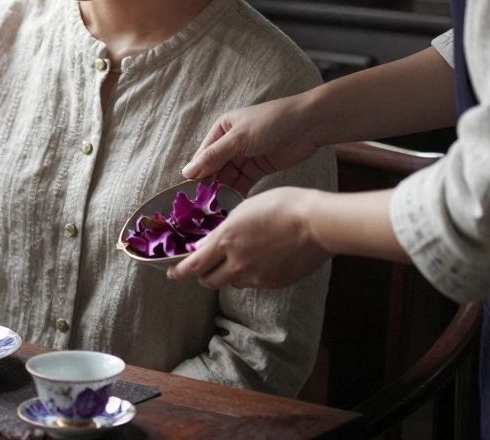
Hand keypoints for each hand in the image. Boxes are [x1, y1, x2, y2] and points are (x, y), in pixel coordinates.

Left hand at [166, 187, 331, 289]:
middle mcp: (237, 262)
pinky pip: (254, 283)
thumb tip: (205, 244)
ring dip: (227, 274)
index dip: (179, 272)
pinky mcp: (274, 282)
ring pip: (231, 282)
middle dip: (203, 275)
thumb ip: (223, 229)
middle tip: (204, 266)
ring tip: (239, 258)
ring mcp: (256, 276)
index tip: (172, 273)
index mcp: (226, 240)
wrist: (317, 223)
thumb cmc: (283, 205)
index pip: (194, 265)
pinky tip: (262, 260)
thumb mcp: (245, 209)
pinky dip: (250, 275)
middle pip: (208, 280)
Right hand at [181, 94, 320, 194]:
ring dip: (224, 191)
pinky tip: (233, 205)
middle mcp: (230, 143)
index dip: (197, 174)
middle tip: (204, 206)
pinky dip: (238, 193)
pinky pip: (243, 183)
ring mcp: (245, 157)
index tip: (191, 195)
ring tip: (218, 208)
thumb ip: (213, 156)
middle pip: (215, 168)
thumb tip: (187, 172)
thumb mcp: (238, 138)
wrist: (309, 125)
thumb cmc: (271, 123)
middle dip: (210, 185)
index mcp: (222, 130)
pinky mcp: (259, 168)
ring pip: (228, 177)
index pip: (203, 155)